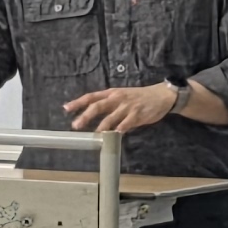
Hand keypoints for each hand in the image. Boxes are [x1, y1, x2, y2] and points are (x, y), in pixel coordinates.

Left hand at [63, 81, 179, 136]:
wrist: (161, 96)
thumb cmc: (139, 97)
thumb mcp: (122, 97)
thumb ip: (109, 106)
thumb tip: (94, 118)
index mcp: (111, 93)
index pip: (91, 97)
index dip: (78, 102)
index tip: (66, 108)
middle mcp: (117, 98)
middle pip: (98, 106)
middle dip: (85, 116)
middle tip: (75, 125)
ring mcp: (127, 107)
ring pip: (111, 117)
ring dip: (102, 126)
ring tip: (95, 134)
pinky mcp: (137, 114)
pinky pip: (126, 123)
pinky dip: (120, 129)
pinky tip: (115, 134)